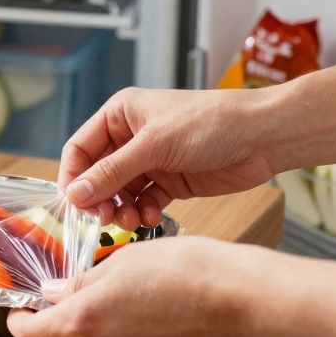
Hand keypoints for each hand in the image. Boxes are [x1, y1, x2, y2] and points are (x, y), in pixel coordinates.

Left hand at [6, 236, 264, 336]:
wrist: (245, 302)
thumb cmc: (191, 272)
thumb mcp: (123, 261)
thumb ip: (82, 282)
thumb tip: (58, 292)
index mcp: (84, 322)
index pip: (31, 336)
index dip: (19, 323)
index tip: (21, 312)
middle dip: (58, 330)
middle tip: (70, 303)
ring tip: (126, 305)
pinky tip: (153, 321)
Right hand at [60, 87, 280, 228]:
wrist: (263, 137)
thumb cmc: (211, 123)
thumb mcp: (155, 146)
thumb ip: (112, 172)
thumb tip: (74, 195)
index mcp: (120, 115)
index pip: (79, 150)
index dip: (73, 178)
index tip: (75, 206)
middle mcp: (130, 137)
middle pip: (97, 176)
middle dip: (99, 199)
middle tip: (105, 220)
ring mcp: (151, 160)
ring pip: (119, 193)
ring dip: (121, 210)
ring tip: (132, 221)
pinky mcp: (170, 181)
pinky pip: (144, 202)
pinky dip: (144, 212)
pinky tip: (154, 216)